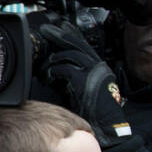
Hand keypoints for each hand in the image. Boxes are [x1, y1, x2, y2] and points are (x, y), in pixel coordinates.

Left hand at [36, 22, 128, 145]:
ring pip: (70, 55)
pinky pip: (65, 70)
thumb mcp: (82, 87)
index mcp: (98, 66)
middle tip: (47, 30)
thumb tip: (54, 68)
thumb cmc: (94, 109)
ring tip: (44, 65)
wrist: (107, 124)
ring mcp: (92, 72)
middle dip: (60, 36)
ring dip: (54, 59)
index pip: (83, 44)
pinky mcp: (85, 81)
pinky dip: (54, 72)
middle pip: (77, 44)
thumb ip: (72, 76)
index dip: (71, 34)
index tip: (60, 27)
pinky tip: (48, 77)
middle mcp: (97, 66)